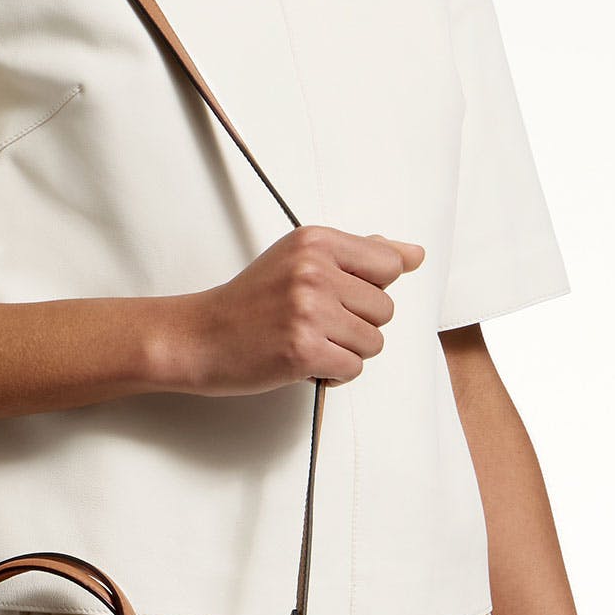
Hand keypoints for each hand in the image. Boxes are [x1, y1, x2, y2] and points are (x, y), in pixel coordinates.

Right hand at [166, 226, 424, 396]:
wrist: (199, 336)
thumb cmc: (250, 301)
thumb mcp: (301, 259)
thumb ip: (360, 254)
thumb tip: (414, 254)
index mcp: (316, 241)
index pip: (389, 264)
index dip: (370, 288)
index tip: (338, 296)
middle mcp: (314, 270)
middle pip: (385, 308)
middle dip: (358, 324)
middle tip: (318, 324)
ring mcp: (308, 311)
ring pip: (373, 342)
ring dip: (348, 351)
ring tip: (313, 343)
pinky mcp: (302, 351)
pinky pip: (352, 368)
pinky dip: (334, 373)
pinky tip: (308, 363)